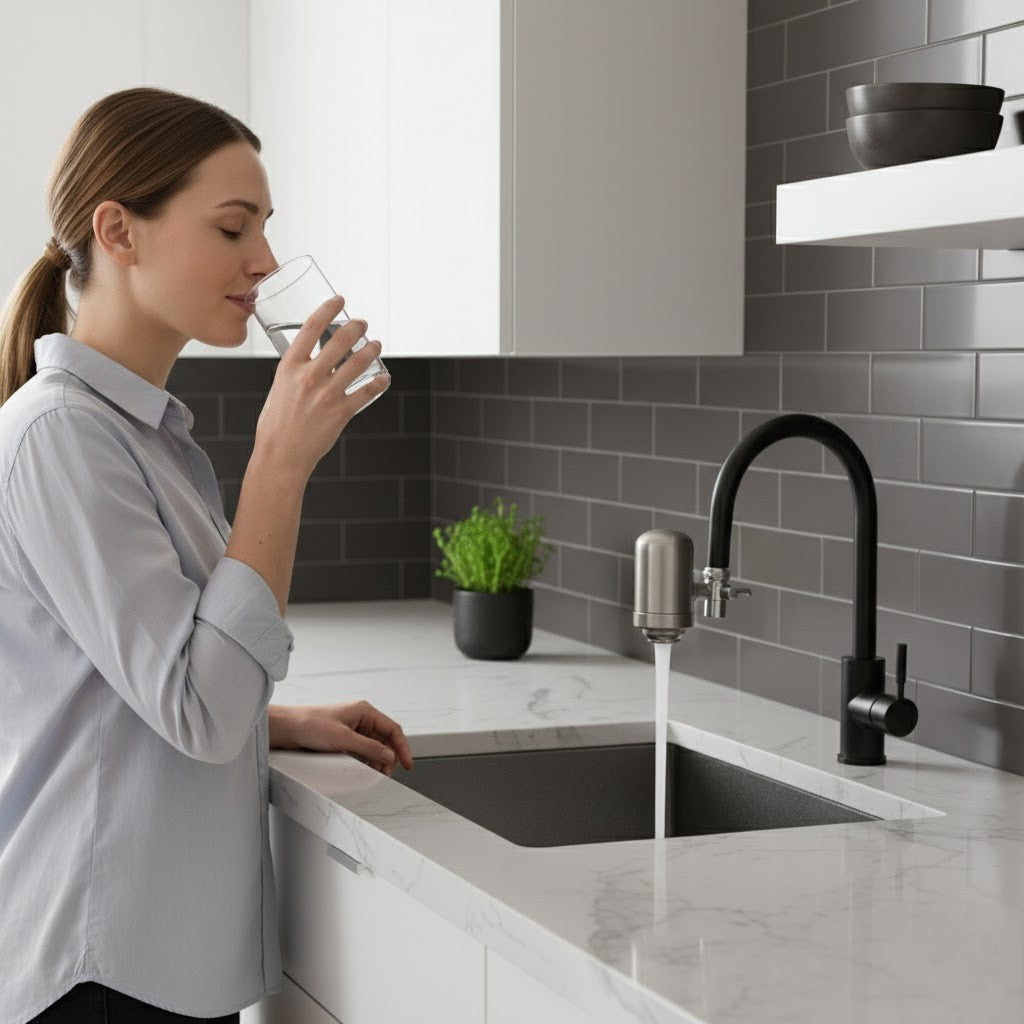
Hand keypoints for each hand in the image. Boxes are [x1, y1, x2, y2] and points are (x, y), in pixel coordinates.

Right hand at [254, 295, 390, 480]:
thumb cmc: (276, 424)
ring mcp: (326, 394)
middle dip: (356, 327)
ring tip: (376, 344)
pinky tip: (385, 377)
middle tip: (363, 323)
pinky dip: (379, 382)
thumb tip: (312, 361)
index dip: (328, 310)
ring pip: (358, 363)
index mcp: (289, 367)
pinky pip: (366, 392)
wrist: (280, 455)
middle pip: (339, 341)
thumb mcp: (279, 388)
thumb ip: (296, 372)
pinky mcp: (341, 412)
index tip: (340, 300)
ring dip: (371, 350)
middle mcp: (309, 377)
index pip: (311, 328)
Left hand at [285, 700, 413, 775]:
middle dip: (390, 756)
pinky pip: (362, 750)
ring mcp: (353, 729)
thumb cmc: (311, 725)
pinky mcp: (344, 739)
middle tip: (387, 774)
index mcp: (365, 711)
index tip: (408, 765)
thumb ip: (369, 747)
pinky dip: (367, 761)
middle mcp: (361, 718)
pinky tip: (366, 770)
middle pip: (385, 739)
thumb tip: (389, 756)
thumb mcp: (343, 738)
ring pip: (375, 746)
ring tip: (377, 774)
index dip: (403, 747)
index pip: (393, 729)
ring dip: (378, 760)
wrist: (287, 729)